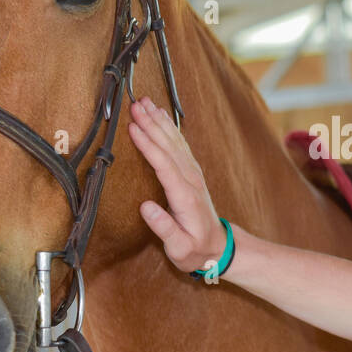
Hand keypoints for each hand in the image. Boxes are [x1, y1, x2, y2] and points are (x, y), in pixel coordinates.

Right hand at [127, 96, 226, 273]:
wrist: (218, 248)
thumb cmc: (195, 250)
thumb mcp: (179, 248)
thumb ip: (164, 228)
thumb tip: (145, 206)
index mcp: (184, 196)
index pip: (164, 164)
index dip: (149, 145)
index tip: (133, 128)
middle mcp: (191, 180)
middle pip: (169, 146)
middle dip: (152, 124)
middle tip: (135, 104)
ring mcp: (193, 174)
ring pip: (175, 141)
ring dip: (160, 121)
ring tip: (145, 102)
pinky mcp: (191, 173)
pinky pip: (179, 145)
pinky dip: (170, 128)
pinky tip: (161, 116)